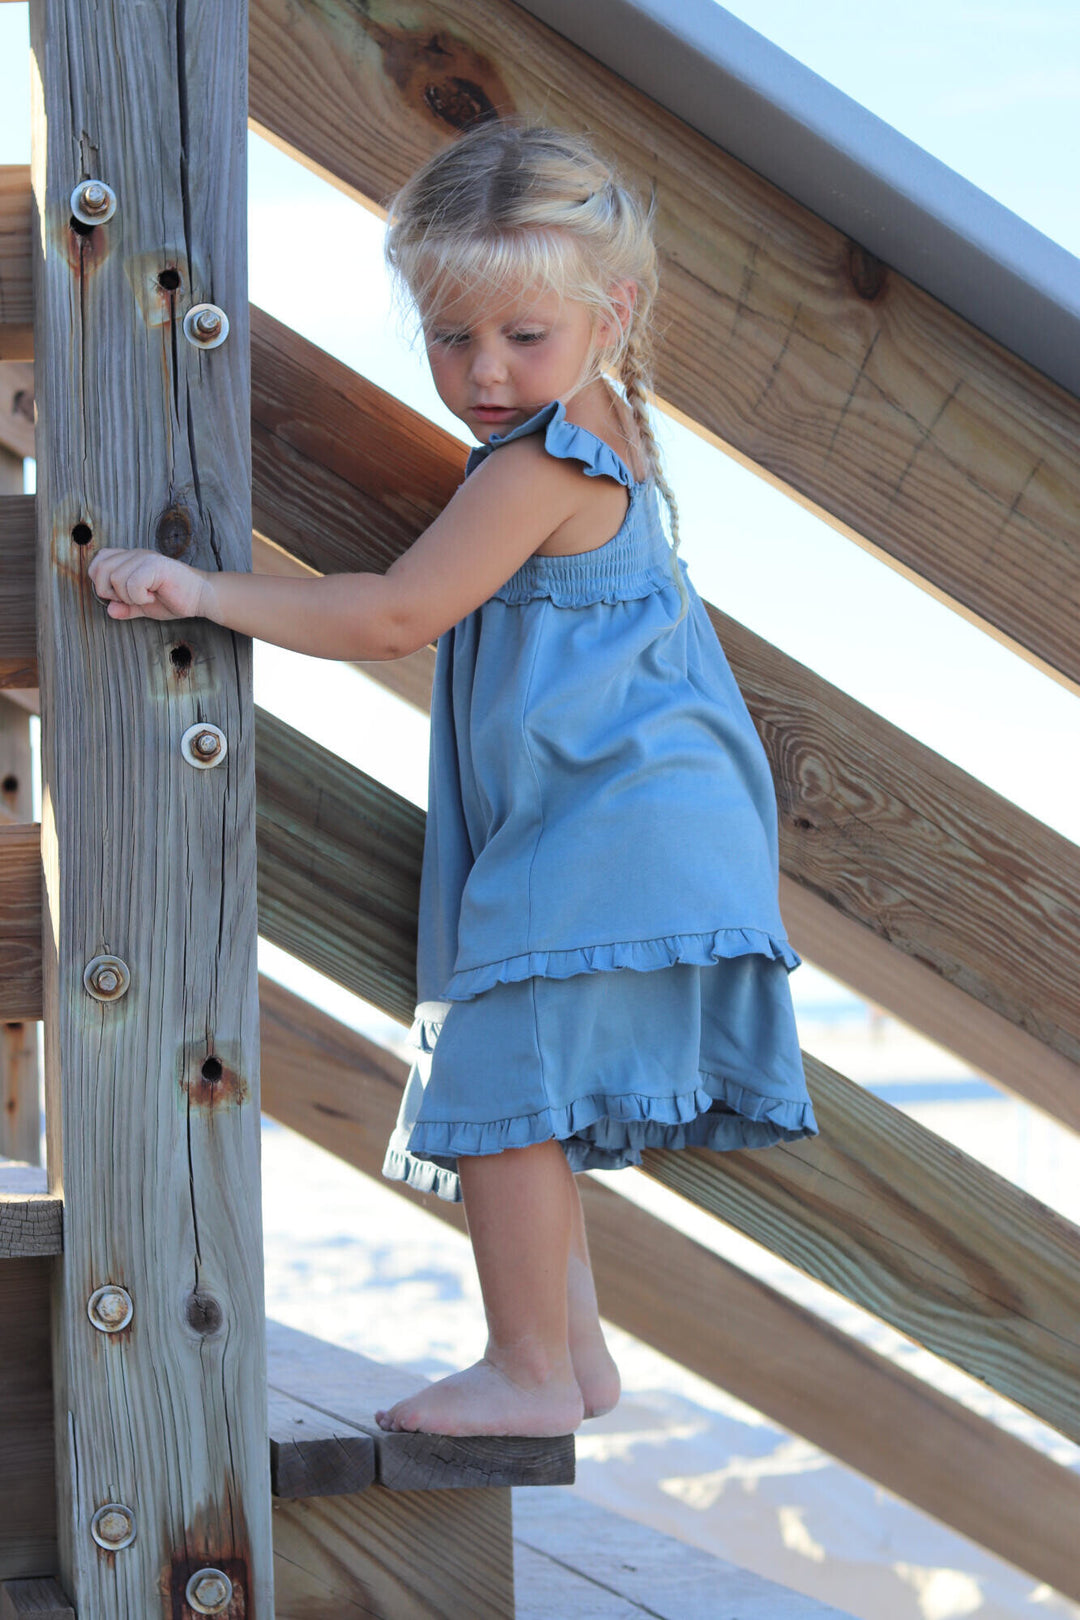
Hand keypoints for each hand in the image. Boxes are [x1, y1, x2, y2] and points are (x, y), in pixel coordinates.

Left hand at [88, 548, 208, 621]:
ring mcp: (145, 558)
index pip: (98, 561)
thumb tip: (110, 611)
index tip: (119, 595)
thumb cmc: (174, 599)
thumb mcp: (143, 606)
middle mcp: (135, 555)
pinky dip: (139, 597)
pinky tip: (152, 596)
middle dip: (109, 592)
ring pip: (115, 578)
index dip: (101, 582)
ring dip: (128, 596)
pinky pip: (132, 583)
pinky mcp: (155, 565)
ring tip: (145, 597)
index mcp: (129, 559)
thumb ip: (125, 607)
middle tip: (131, 599)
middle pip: (101, 569)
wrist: (200, 597)